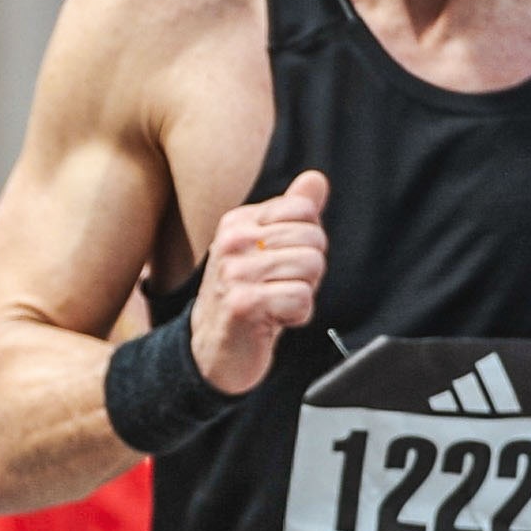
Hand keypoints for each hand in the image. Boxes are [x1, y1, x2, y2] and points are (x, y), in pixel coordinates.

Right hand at [190, 170, 325, 395]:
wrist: (214, 351)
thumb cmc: (246, 297)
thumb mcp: (266, 249)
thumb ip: (292, 213)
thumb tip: (316, 179)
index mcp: (237, 222)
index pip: (304, 211)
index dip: (308, 242)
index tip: (283, 263)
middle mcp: (232, 242)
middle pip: (313, 240)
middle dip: (309, 271)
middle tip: (280, 288)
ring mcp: (234, 272)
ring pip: (311, 267)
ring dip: (303, 294)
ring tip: (276, 304)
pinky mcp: (243, 303)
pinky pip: (301, 298)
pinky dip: (297, 316)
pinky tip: (273, 321)